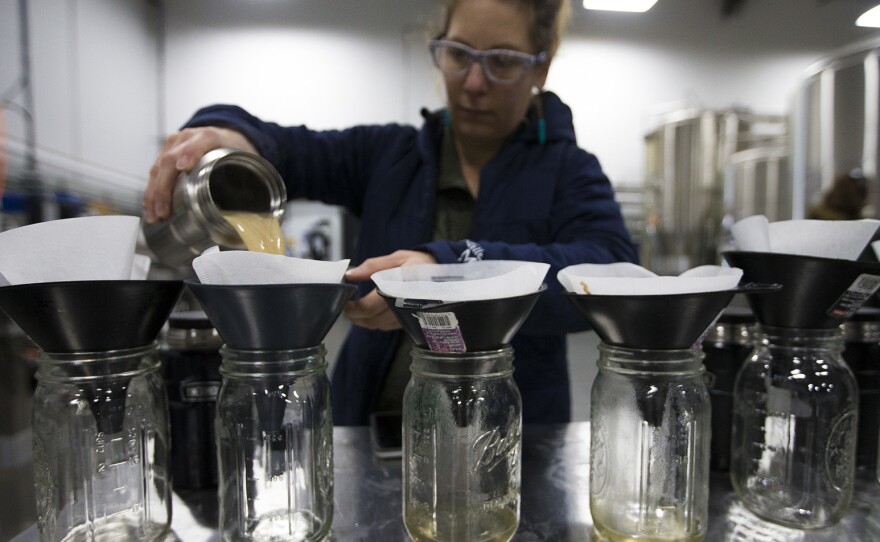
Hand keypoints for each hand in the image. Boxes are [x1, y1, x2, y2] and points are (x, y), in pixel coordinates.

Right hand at [143, 127, 257, 222]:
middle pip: (170, 160)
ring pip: (158, 168)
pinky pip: (154, 172)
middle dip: (164, 188)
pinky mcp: (165, 152)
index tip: (184, 167)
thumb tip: (251, 213)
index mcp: (211, 136)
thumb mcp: (245, 161)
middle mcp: (189, 137)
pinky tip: (150, 208)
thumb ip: (250, 179)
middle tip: (164, 212)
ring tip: (154, 216)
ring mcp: (173, 144)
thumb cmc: (234, 151)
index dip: (191, 153)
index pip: (201, 141)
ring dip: (153, 194)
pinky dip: (151, 192)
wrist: (224, 135)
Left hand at [343, 250, 436, 330]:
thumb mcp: (398, 258)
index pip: (366, 308)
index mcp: (395, 291)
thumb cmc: (422, 264)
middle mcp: (400, 309)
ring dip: (364, 319)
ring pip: (376, 326)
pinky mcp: (409, 322)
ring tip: (359, 306)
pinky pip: (386, 326)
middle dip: (354, 314)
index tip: (345, 298)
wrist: (447, 276)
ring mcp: (405, 318)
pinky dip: (376, 321)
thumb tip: (350, 274)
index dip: (350, 307)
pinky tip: (374, 311)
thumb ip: (373, 266)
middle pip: (368, 320)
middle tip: (348, 303)